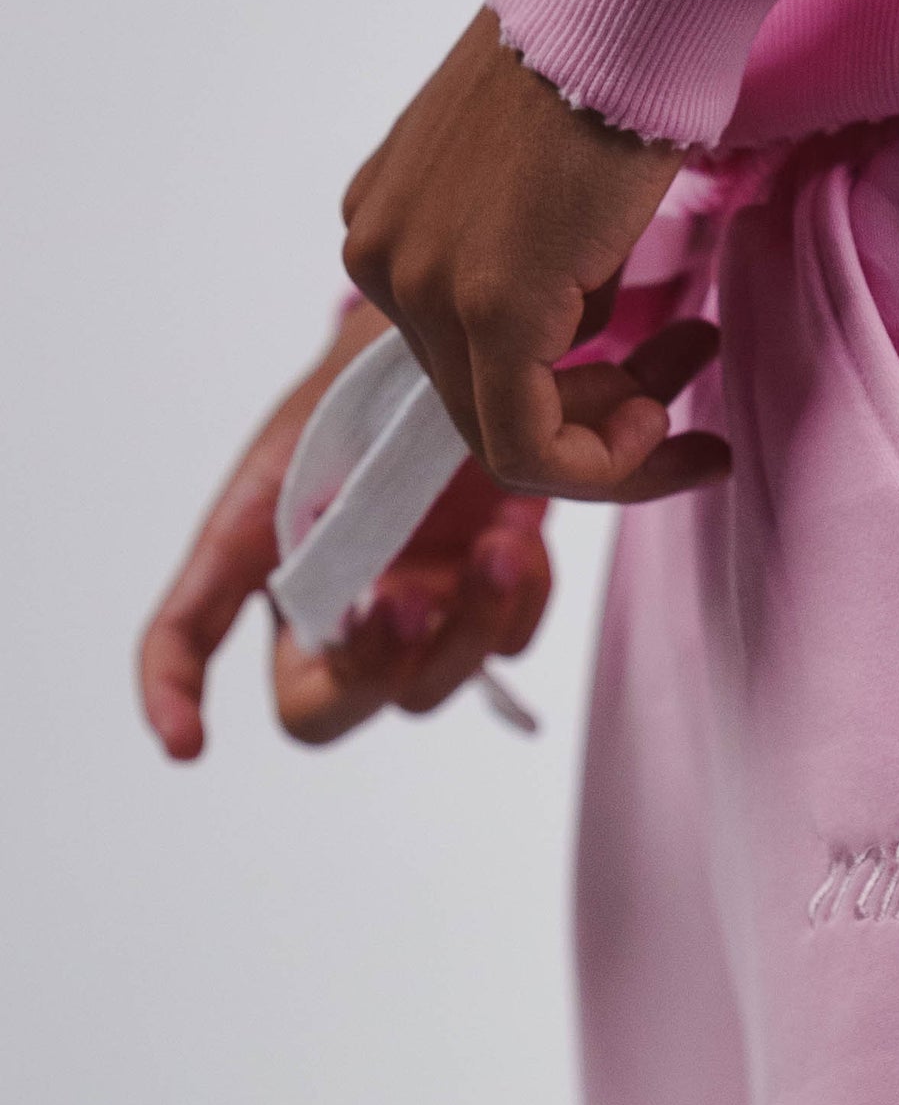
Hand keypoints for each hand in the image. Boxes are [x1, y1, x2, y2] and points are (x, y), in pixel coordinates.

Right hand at [138, 301, 723, 757]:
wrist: (475, 360)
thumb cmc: (374, 388)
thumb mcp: (321, 423)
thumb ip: (309, 499)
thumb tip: (347, 575)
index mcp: (261, 556)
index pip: (188, 638)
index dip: (172, 695)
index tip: (187, 744)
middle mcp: (329, 607)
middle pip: (323, 708)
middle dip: (368, 671)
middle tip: (409, 601)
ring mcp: (409, 617)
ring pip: (427, 687)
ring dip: (468, 625)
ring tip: (503, 543)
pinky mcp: (481, 610)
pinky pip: (506, 644)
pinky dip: (520, 597)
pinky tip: (519, 533)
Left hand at [341, 5, 697, 501]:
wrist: (628, 2)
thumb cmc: (610, 68)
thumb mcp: (544, 185)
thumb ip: (535, 263)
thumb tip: (580, 338)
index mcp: (390, 224)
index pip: (466, 365)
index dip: (571, 399)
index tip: (655, 391)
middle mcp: (385, 258)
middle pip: (486, 406)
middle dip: (600, 417)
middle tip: (687, 388)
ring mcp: (423, 286)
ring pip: (509, 436)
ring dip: (616, 435)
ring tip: (694, 371)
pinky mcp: (481, 308)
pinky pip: (527, 446)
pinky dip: (604, 460)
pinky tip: (664, 412)